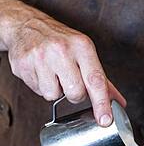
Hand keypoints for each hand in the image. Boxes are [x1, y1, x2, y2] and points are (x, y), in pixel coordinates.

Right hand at [4, 0, 125, 125]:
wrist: (25, 25)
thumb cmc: (60, 41)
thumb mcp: (84, 53)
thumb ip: (102, 80)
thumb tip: (118, 103)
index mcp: (82, 46)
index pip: (95, 80)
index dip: (102, 103)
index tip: (105, 120)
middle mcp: (62, 49)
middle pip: (75, 93)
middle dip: (74, 94)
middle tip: (69, 80)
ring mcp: (40, 56)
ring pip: (53, 96)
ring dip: (54, 91)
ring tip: (51, 73)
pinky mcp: (23, 65)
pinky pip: (37, 91)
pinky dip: (40, 86)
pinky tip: (40, 72)